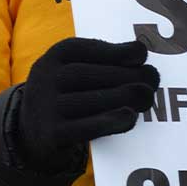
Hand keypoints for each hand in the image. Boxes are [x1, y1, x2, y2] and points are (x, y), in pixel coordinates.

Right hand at [14, 38, 159, 171]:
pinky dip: (108, 122)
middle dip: (125, 75)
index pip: (82, 49)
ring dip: (122, 97)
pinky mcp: (50, 136)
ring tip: (147, 96)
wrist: (33, 134)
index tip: (141, 54)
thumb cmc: (70, 95)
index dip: (113, 51)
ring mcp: (44, 108)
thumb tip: (140, 53)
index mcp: (54, 57)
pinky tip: (130, 116)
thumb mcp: (79, 72)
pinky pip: (82, 129)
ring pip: (87, 100)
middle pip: (86, 75)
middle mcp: (45, 79)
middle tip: (153, 79)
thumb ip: (106, 62)